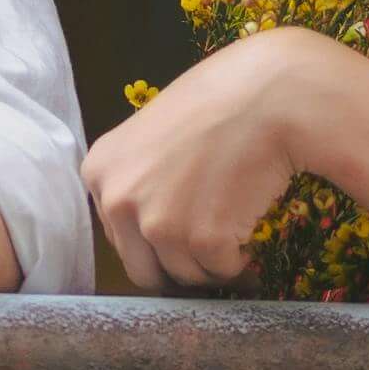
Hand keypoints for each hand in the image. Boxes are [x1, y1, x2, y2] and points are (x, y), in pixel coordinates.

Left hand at [83, 25, 348, 293]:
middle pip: (144, 268)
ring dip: (212, 261)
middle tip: (207, 247)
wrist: (268, 95)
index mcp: (100, 173)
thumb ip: (138, 180)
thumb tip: (146, 228)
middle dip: (178, 262)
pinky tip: (249, 232)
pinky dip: (239, 260)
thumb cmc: (218, 103)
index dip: (154, 240)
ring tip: (234, 230)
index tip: (182, 232)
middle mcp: (118, 201)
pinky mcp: (201, 240)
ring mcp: (158, 223)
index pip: (119, 237)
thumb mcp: (151, 136)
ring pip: (185, 273)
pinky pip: (220, 270)